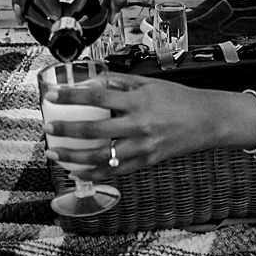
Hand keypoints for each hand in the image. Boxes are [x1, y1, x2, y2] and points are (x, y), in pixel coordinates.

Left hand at [41, 72, 255, 174]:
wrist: (208, 121)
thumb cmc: (179, 99)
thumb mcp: (149, 83)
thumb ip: (119, 82)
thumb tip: (91, 82)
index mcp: (138, 102)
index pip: (97, 98)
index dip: (71, 97)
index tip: (52, 96)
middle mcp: (139, 126)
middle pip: (94, 131)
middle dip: (66, 131)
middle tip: (47, 129)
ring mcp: (143, 147)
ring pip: (101, 156)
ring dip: (73, 156)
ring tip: (55, 153)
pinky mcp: (147, 162)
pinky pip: (116, 171)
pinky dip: (94, 173)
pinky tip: (78, 171)